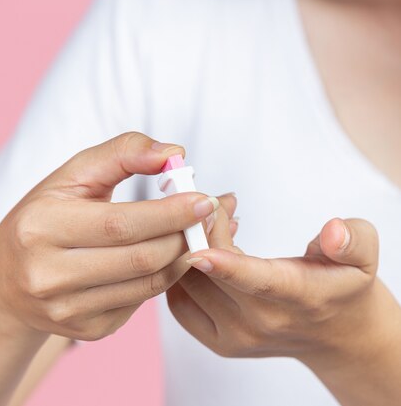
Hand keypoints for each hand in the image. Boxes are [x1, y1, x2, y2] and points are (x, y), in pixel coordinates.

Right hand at [0, 132, 230, 340]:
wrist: (5, 278)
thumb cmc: (44, 216)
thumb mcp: (70, 176)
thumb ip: (121, 153)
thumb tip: (173, 153)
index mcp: (40, 228)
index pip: (120, 224)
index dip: (170, 213)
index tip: (203, 199)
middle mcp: (47, 276)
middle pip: (140, 259)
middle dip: (183, 236)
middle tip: (204, 217)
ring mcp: (66, 310)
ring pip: (147, 285)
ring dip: (179, 258)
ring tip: (190, 234)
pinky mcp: (86, 331)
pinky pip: (140, 302)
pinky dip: (160, 278)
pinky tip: (160, 258)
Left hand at [167, 208, 398, 361]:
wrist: (338, 336)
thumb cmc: (343, 287)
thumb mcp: (364, 256)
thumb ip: (354, 239)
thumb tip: (334, 231)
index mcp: (299, 297)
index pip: (258, 281)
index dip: (226, 265)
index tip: (199, 250)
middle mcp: (262, 322)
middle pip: (211, 274)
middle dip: (205, 228)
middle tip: (219, 202)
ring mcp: (236, 336)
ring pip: (190, 286)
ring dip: (191, 246)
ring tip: (216, 223)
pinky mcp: (218, 342)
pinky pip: (181, 304)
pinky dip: (182, 273)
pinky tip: (204, 250)